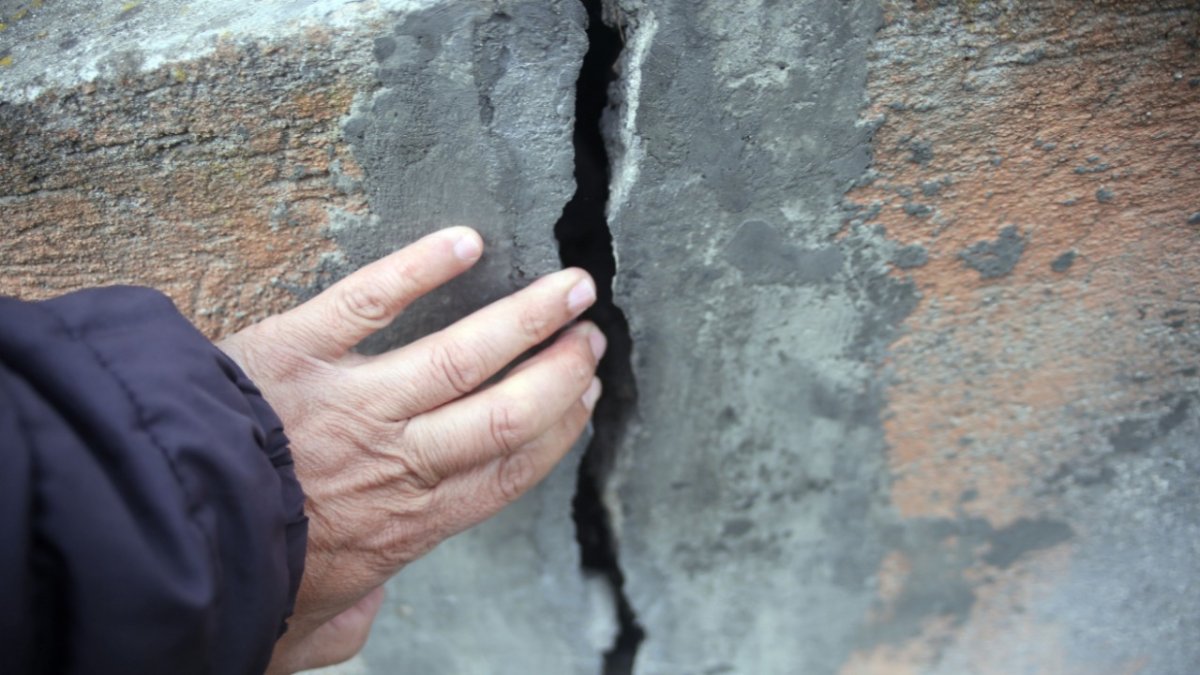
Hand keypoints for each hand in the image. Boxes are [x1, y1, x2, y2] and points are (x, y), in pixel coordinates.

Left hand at [217, 227, 604, 673]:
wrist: (155, 528)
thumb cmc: (229, 577)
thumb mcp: (303, 630)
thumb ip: (351, 623)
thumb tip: (370, 610)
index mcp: (407, 523)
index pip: (510, 469)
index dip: (560, 430)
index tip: (586, 397)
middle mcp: (398, 459)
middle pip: (507, 412)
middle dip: (560, 373)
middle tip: (592, 337)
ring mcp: (354, 400)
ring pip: (462, 355)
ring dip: (526, 319)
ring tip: (571, 285)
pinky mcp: (301, 348)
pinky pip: (371, 299)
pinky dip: (420, 266)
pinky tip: (467, 241)